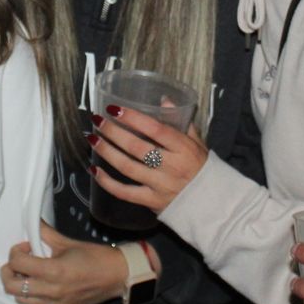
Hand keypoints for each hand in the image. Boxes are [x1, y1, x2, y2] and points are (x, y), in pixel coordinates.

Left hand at [1, 221, 132, 303]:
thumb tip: (30, 223)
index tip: (27, 246)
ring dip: (19, 284)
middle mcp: (51, 291)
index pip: (18, 262)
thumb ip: (45, 233)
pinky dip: (31, 294)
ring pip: (20, 299)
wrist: (118, 276)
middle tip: (19, 261)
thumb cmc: (95, 256)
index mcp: (53, 271)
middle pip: (11, 287)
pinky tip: (40, 283)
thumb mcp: (67, 242)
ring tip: (29, 273)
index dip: (16, 251)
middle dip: (9, 271)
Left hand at [87, 106, 209, 212]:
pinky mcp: (151, 201)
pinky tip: (94, 169)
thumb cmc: (201, 168)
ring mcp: (160, 185)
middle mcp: (171, 166)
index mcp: (184, 149)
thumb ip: (181, 123)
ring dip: (106, 152)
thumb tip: (164, 100)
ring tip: (92, 139)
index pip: (156, 130)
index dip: (134, 118)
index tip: (115, 109)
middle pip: (137, 147)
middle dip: (114, 132)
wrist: (210, 203)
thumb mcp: (197, 143)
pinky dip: (107, 182)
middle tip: (98, 120)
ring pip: (127, 167)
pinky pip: (125, 192)